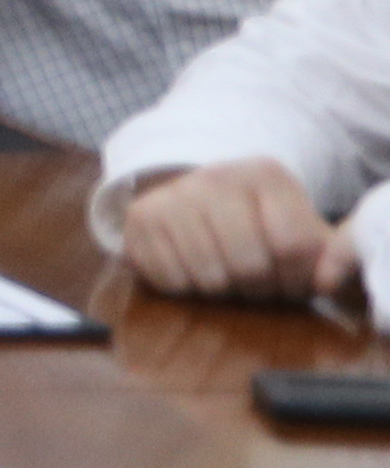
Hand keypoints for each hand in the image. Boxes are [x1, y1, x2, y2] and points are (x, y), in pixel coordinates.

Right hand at [118, 157, 365, 302]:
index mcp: (264, 175)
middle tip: (255, 286)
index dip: (295, 281)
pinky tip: (193, 273)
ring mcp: (173, 193)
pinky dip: (185, 289)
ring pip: (209, 276)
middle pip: (249, 265)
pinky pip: (171, 279)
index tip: (289, 284)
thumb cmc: (258, 227)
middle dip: (257, 290)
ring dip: (221, 292)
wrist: (196, 201)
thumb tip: (326, 281)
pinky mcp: (140, 216)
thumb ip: (328, 255)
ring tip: (226, 280)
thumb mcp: (301, 230)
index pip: (293, 246)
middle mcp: (216, 175)